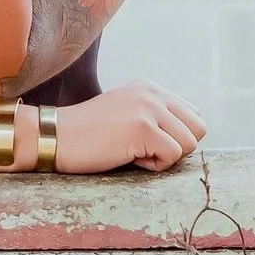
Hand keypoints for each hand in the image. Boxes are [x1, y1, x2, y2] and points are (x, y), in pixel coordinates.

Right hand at [51, 80, 206, 172]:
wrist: (56, 136)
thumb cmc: (88, 134)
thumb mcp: (126, 112)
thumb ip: (154, 115)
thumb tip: (189, 134)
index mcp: (151, 88)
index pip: (194, 114)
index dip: (177, 137)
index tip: (149, 142)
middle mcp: (154, 93)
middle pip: (198, 129)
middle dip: (177, 148)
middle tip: (146, 150)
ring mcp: (149, 109)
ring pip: (189, 143)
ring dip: (165, 157)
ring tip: (135, 153)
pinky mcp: (144, 129)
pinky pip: (172, 156)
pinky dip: (155, 165)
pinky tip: (129, 157)